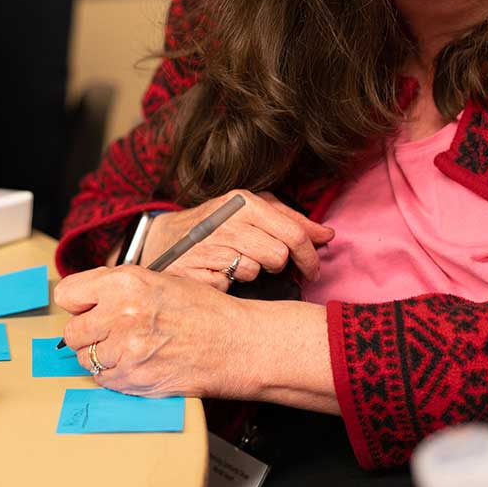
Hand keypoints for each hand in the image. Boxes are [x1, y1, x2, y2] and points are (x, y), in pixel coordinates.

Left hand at [54, 266, 336, 410]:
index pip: (68, 294)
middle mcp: (120, 314)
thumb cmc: (202, 311)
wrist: (236, 344)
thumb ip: (117, 288)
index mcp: (124, 283)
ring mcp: (125, 349)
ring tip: (129, 348)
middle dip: (88, 333)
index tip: (87, 308)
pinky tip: (137, 363)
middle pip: (72, 331)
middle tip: (110, 332)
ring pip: (84, 359)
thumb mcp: (158, 280)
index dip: (79, 303)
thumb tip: (84, 299)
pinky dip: (114, 375)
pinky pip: (102, 379)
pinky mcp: (133, 379)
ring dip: (101, 356)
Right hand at [143, 191, 333, 290]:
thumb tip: (327, 235)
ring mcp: (209, 245)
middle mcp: (227, 220)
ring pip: (257, 270)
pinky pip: (231, 285)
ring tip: (239, 264)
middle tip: (275, 268)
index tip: (312, 269)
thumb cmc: (214, 226)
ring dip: (253, 272)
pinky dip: (229, 283)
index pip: (294, 233)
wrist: (160, 240)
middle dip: (281, 265)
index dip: (310, 256)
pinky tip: (219, 273)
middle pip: (279, 255)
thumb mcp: (249, 212)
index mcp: (244, 201)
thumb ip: (290, 220)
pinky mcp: (196, 270)